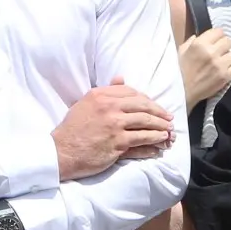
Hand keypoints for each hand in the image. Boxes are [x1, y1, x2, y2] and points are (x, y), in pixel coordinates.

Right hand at [53, 77, 174, 180]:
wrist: (61, 151)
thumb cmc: (73, 128)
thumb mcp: (85, 103)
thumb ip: (105, 91)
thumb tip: (121, 79)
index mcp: (101, 96)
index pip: (132, 93)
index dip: (147, 100)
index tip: (154, 107)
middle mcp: (109, 108)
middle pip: (143, 107)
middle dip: (159, 113)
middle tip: (169, 119)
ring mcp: (115, 127)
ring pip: (146, 124)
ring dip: (160, 129)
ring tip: (168, 132)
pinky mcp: (118, 145)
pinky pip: (141, 142)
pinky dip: (153, 144)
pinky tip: (159, 146)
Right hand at [179, 28, 230, 109]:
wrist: (182, 92)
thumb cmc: (179, 71)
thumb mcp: (181, 51)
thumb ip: (191, 42)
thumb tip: (198, 37)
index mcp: (200, 44)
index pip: (219, 31)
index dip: (217, 36)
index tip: (214, 41)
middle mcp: (212, 52)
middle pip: (228, 41)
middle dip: (223, 45)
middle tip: (218, 52)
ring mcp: (220, 65)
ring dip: (226, 58)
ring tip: (219, 63)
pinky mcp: (225, 76)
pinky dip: (229, 70)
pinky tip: (221, 72)